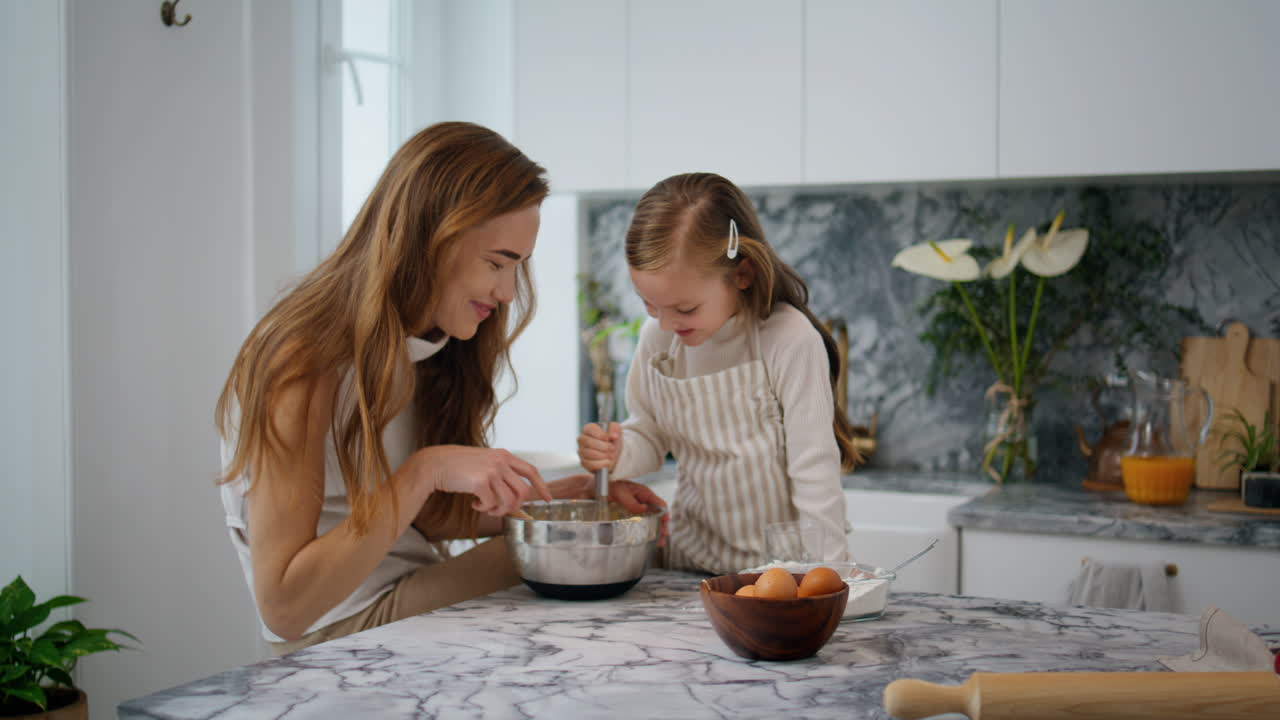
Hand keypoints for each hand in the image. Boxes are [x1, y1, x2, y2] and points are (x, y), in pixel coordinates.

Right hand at [402, 445, 551, 516]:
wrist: (435, 464)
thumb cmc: (457, 465)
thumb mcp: (484, 461)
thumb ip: (499, 471)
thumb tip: (512, 493)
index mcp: (503, 455)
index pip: (531, 470)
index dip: (541, 485)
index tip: (547, 498)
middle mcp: (501, 461)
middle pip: (523, 491)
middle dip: (516, 506)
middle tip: (501, 509)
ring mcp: (492, 471)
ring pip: (509, 500)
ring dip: (498, 510)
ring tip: (485, 508)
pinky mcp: (481, 482)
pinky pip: (491, 504)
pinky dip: (484, 509)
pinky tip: (474, 504)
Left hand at [546, 474, 669, 546]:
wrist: (589, 490)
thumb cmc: (604, 485)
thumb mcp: (618, 491)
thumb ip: (630, 500)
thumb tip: (644, 510)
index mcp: (642, 493)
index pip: (659, 503)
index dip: (664, 514)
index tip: (665, 524)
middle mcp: (641, 502)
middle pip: (657, 515)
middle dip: (662, 527)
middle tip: (662, 539)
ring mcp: (635, 510)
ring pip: (650, 521)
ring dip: (655, 532)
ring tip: (658, 544)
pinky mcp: (628, 517)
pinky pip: (640, 525)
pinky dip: (645, 532)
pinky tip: (646, 540)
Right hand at [577, 422, 620, 471]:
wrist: (613, 455)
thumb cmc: (612, 440)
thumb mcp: (616, 431)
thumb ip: (615, 428)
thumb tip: (613, 435)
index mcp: (588, 429)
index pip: (589, 429)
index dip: (600, 434)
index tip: (609, 438)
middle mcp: (582, 439)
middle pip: (588, 442)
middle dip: (603, 446)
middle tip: (612, 448)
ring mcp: (581, 451)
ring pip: (589, 454)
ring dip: (603, 455)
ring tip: (611, 455)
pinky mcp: (583, 462)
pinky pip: (590, 464)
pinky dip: (601, 464)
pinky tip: (607, 462)